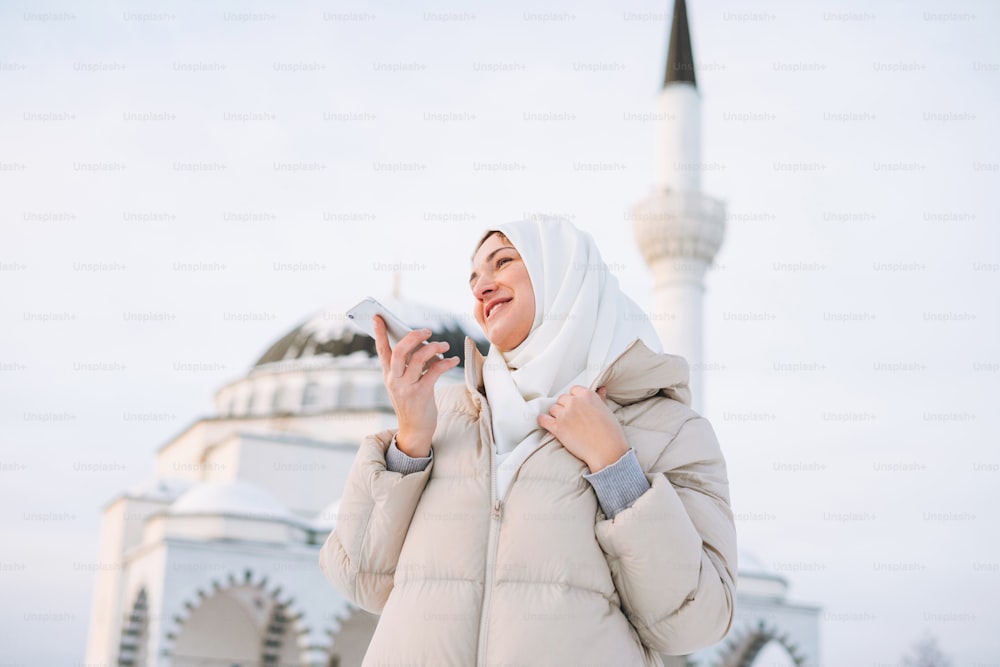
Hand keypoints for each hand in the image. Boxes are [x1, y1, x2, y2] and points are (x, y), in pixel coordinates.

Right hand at [372, 315, 459, 456]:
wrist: (414, 429)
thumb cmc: (411, 401)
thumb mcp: (402, 383)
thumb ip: (406, 365)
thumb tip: (420, 343)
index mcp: (388, 374)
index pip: (381, 350)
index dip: (379, 333)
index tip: (378, 317)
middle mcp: (394, 379)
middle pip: (400, 351)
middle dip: (413, 336)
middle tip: (427, 330)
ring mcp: (406, 388)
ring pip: (418, 359)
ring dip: (434, 348)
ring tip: (444, 345)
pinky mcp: (421, 394)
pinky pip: (434, 372)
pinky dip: (446, 363)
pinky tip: (453, 360)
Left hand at [537, 386, 629, 472]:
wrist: (606, 451)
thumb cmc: (610, 432)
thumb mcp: (607, 411)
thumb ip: (600, 398)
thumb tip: (601, 389)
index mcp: (587, 395)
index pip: (573, 390)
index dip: (574, 399)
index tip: (577, 407)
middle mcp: (574, 402)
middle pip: (562, 399)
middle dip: (565, 407)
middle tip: (572, 418)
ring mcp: (565, 414)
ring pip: (553, 409)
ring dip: (556, 415)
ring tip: (564, 424)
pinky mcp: (557, 427)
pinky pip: (543, 419)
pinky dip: (543, 421)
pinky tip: (547, 423)